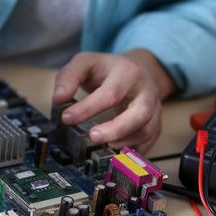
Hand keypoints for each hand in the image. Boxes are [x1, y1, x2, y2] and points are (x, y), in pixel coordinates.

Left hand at [52, 50, 176, 153]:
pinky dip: (133, 150)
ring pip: (148, 129)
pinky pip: (149, 141)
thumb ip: (68, 77)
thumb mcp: (85, 63)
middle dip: (116, 129)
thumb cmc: (106, 69)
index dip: (88, 108)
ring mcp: (154, 107)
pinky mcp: (156, 123)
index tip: (67, 118)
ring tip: (104, 144)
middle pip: (140, 113)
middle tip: (93, 137)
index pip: (111, 93)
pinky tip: (116, 151)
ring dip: (125, 141)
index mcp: (128, 71)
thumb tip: (59, 99)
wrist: (134, 69)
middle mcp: (146, 90)